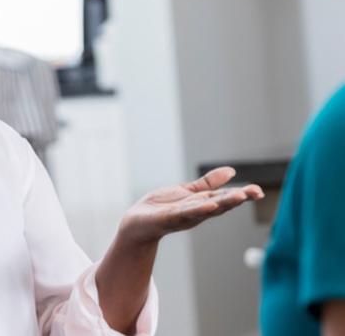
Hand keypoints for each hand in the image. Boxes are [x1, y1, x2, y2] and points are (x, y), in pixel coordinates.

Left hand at [120, 167, 263, 244]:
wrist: (137, 222)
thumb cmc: (162, 207)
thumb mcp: (188, 192)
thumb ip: (208, 183)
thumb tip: (231, 172)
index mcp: (201, 204)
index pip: (224, 198)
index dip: (242, 195)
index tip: (259, 191)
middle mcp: (196, 212)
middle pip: (220, 204)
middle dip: (237, 199)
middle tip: (255, 193)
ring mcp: (183, 216)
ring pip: (206, 209)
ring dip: (223, 204)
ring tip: (239, 196)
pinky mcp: (168, 218)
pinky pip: (184, 213)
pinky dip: (198, 210)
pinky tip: (210, 204)